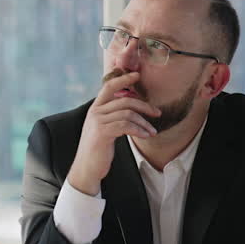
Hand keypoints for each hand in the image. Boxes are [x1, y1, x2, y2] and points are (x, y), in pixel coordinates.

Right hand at [66, 69, 160, 195]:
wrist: (87, 168)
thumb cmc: (98, 149)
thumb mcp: (104, 129)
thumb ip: (113, 117)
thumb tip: (133, 109)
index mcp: (95, 108)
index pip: (108, 86)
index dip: (123, 79)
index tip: (137, 75)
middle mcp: (95, 112)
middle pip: (124, 100)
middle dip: (144, 106)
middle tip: (157, 113)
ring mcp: (97, 121)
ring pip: (127, 113)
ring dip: (144, 123)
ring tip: (153, 132)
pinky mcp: (102, 132)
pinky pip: (125, 125)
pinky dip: (139, 130)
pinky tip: (145, 136)